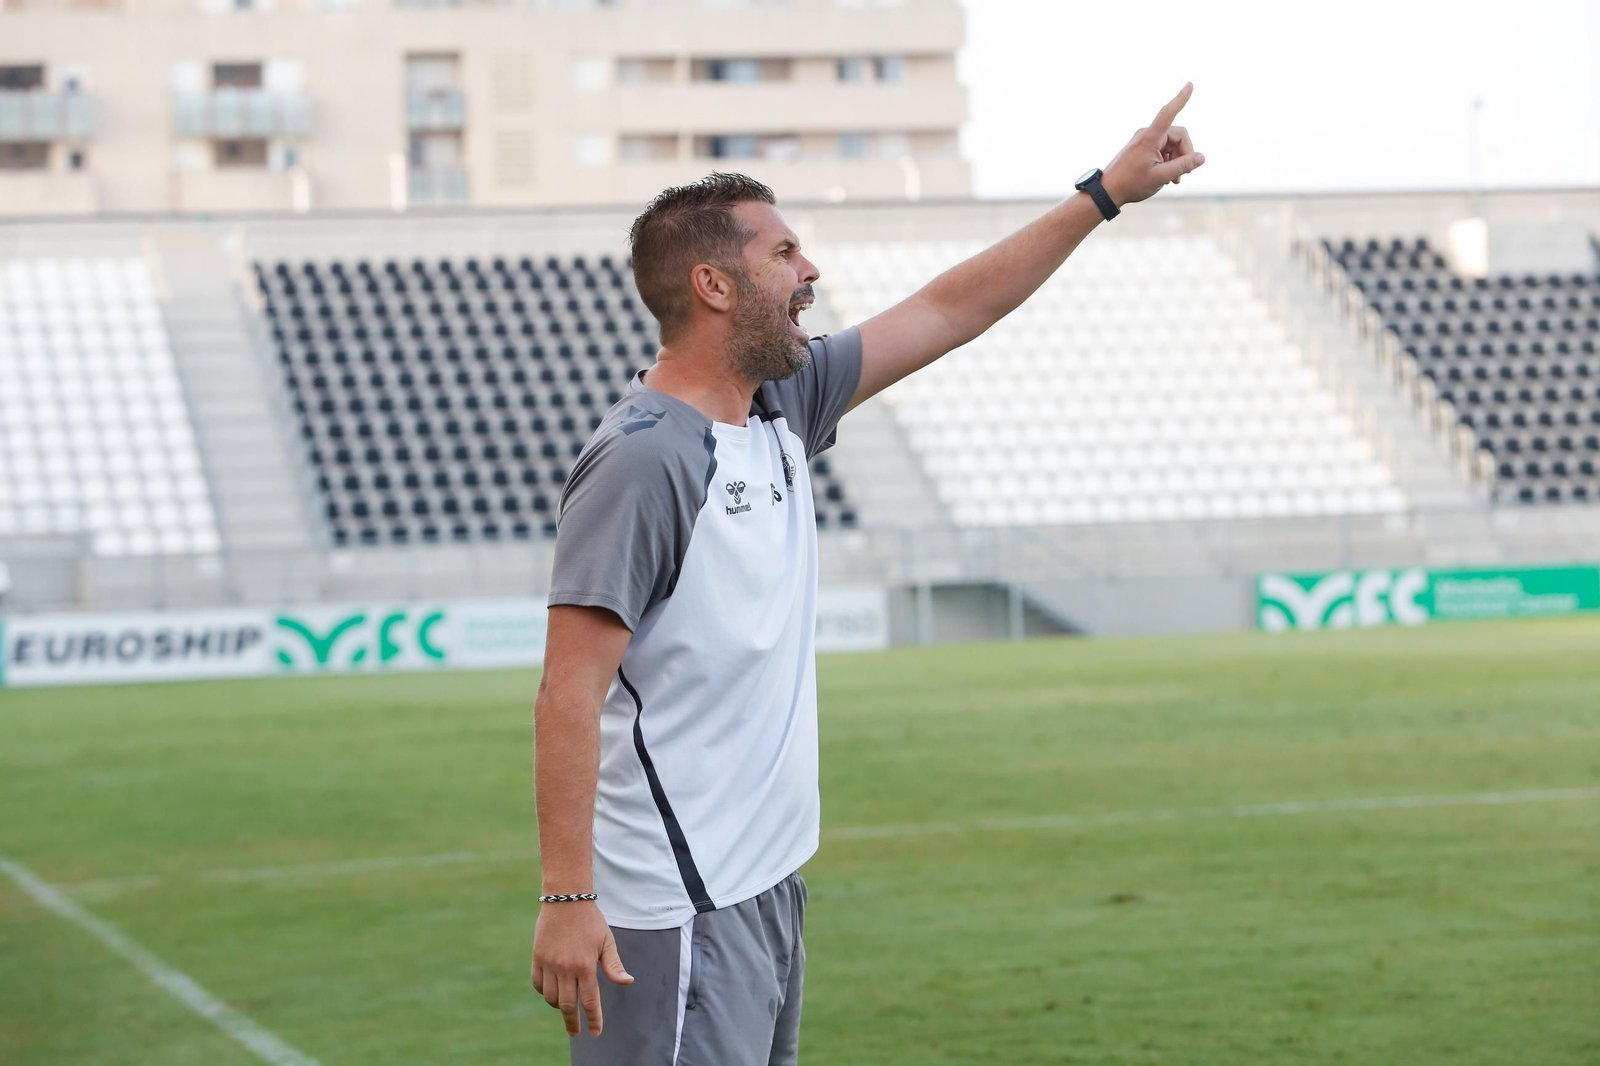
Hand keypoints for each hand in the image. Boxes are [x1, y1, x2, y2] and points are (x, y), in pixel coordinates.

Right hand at [531, 901, 632, 1036]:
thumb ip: (614, 964)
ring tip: (566, 1008)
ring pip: (551, 997)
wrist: (566, 899)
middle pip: (568, 1005)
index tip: (595, 1033)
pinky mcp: (537, 958)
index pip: (590, 1001)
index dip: (593, 1019)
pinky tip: (552, 992)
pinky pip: (538, 984)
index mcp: (586, 965)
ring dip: (559, 1006)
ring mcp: (549, 964)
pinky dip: (545, 992)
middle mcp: (566, 968)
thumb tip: (628, 982)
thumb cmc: (591, 921)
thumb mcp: (607, 941)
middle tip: (575, 1033)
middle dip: (572, 1022)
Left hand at [1099, 82, 1205, 207]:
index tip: (1189, 84)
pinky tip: (1169, 177)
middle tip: (1183, 174)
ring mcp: (1145, 140)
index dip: (1180, 99)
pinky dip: (1169, 161)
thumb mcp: (1160, 177)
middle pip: (1178, 136)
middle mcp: (1147, 134)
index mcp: (1150, 138)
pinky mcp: (1144, 147)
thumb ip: (1182, 166)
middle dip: (1184, 154)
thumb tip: (1201, 157)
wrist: (1108, 191)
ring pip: (1172, 144)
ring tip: (1174, 179)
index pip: (1167, 113)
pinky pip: (1164, 149)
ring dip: (1177, 160)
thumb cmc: (1131, 184)